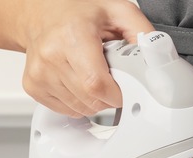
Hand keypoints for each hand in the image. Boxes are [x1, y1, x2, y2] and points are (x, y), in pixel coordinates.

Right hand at [21, 0, 154, 116]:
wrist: (42, 13)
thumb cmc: (79, 12)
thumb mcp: (117, 11)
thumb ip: (142, 33)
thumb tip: (159, 56)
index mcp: (72, 36)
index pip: (96, 84)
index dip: (117, 94)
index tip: (125, 86)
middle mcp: (51, 55)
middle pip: (91, 101)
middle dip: (109, 97)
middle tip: (110, 76)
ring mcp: (39, 73)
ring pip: (80, 109)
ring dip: (95, 100)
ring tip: (92, 73)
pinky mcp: (33, 86)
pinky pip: (67, 110)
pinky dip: (79, 102)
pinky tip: (78, 80)